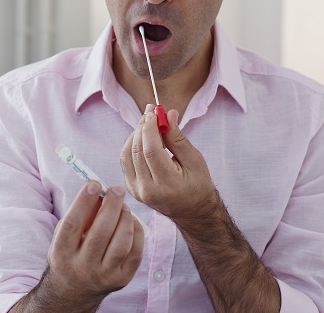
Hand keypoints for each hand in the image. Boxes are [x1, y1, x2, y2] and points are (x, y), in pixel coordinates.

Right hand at [12, 181, 143, 311]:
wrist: (74, 291)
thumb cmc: (70, 253)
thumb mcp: (64, 236)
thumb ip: (79, 215)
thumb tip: (99, 190)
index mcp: (62, 254)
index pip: (72, 225)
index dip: (83, 202)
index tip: (93, 183)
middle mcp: (82, 268)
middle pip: (100, 233)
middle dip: (111, 206)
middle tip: (116, 189)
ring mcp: (103, 276)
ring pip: (121, 244)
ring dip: (125, 219)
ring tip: (124, 206)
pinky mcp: (122, 280)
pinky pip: (135, 253)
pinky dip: (137, 232)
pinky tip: (131, 222)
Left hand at [120, 104, 218, 222]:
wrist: (192, 212)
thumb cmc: (198, 185)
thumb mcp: (194, 160)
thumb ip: (178, 137)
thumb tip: (168, 114)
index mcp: (167, 184)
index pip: (150, 151)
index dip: (149, 128)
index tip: (153, 111)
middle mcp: (148, 190)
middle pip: (136, 150)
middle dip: (141, 127)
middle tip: (150, 111)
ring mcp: (137, 191)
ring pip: (126, 154)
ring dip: (135, 134)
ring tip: (147, 123)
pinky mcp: (132, 189)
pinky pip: (125, 161)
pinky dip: (132, 145)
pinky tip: (142, 137)